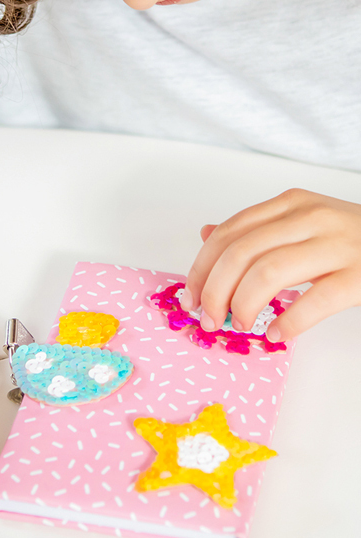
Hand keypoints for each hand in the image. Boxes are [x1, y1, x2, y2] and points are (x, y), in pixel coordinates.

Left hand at [180, 189, 360, 343]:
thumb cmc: (353, 238)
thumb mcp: (301, 222)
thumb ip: (256, 228)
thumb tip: (206, 234)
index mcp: (291, 203)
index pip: (228, 233)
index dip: (201, 268)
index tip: (191, 296)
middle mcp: (311, 217)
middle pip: (240, 253)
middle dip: (214, 291)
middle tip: (209, 318)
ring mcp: (339, 244)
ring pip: (268, 273)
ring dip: (243, 305)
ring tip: (240, 325)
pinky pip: (315, 300)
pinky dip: (288, 322)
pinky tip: (276, 334)